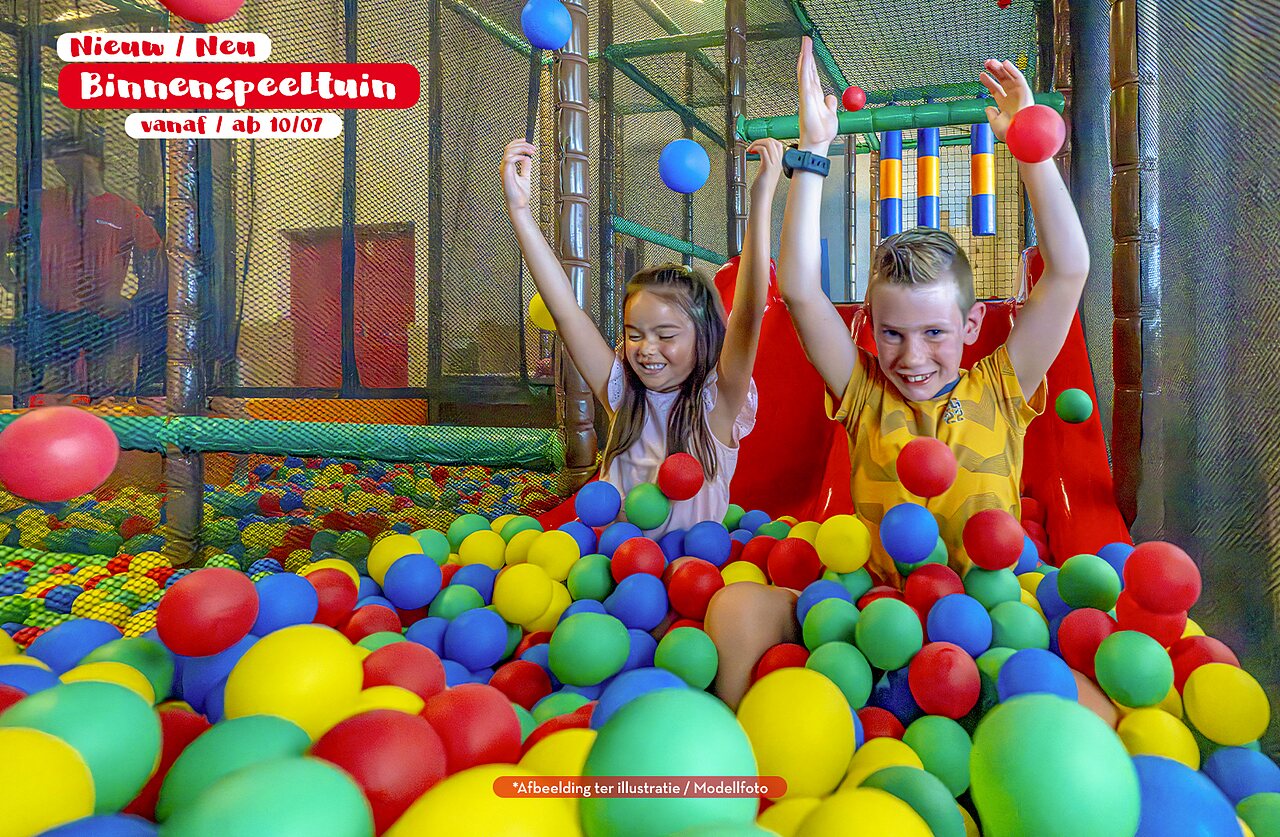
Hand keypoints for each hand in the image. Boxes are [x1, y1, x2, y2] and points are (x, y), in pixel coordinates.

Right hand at [501, 138, 535, 212]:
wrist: (519, 204)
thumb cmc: (520, 194)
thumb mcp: (525, 176)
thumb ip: (525, 167)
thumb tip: (527, 157)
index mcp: (508, 166)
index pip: (510, 149)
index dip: (518, 143)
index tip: (528, 142)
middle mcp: (505, 166)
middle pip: (509, 147)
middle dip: (522, 144)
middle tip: (533, 148)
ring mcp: (504, 169)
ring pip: (509, 150)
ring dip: (521, 148)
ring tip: (531, 151)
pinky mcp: (506, 173)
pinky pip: (509, 159)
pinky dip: (518, 156)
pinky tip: (525, 159)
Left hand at [747, 138, 784, 193]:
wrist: (762, 200)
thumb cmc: (762, 191)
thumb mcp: (765, 174)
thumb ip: (765, 165)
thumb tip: (759, 157)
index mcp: (778, 164)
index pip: (778, 145)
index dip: (767, 142)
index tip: (758, 145)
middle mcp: (778, 163)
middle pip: (774, 142)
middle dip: (762, 140)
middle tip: (753, 145)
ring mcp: (774, 164)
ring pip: (769, 143)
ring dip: (757, 142)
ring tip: (751, 148)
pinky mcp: (767, 167)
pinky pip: (763, 150)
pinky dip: (756, 147)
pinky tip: (751, 151)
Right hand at [797, 36, 837, 152]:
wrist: (818, 142)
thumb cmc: (822, 132)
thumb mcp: (831, 114)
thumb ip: (829, 105)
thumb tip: (831, 97)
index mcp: (815, 97)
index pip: (813, 76)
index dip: (812, 63)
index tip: (811, 52)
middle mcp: (809, 94)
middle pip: (807, 70)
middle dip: (807, 54)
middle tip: (806, 40)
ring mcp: (806, 94)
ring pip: (805, 70)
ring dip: (805, 54)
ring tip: (805, 41)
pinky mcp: (805, 97)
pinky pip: (804, 77)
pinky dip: (804, 65)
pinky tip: (805, 55)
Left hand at [980, 59, 1033, 141]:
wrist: (1021, 133)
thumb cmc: (1009, 132)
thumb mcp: (995, 123)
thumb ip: (990, 114)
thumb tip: (988, 108)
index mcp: (1005, 105)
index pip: (996, 89)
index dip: (988, 81)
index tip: (981, 74)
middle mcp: (1012, 97)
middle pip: (1002, 80)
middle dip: (994, 71)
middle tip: (986, 62)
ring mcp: (1019, 93)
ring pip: (1009, 77)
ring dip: (1001, 68)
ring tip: (991, 61)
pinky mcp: (1025, 91)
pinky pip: (1019, 77)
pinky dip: (1012, 69)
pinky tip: (1004, 63)